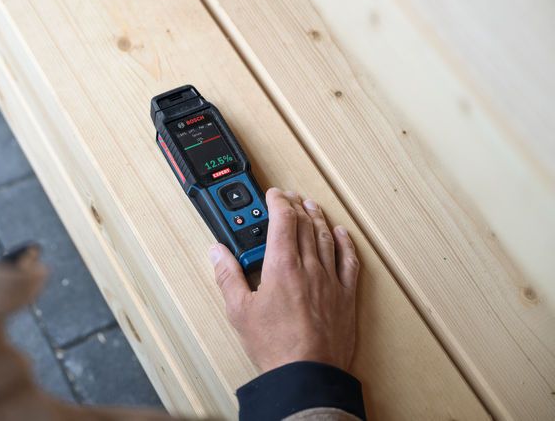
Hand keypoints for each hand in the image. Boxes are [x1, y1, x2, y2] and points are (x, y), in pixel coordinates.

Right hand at [209, 188, 358, 372]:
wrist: (307, 373)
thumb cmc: (275, 346)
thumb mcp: (239, 311)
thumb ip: (227, 276)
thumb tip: (217, 252)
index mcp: (282, 267)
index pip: (282, 221)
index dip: (278, 202)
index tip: (273, 194)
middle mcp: (309, 268)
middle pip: (305, 225)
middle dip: (296, 205)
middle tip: (290, 197)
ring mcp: (330, 281)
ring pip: (326, 238)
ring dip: (318, 218)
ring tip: (312, 206)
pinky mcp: (345, 296)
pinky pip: (349, 261)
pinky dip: (345, 243)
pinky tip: (340, 234)